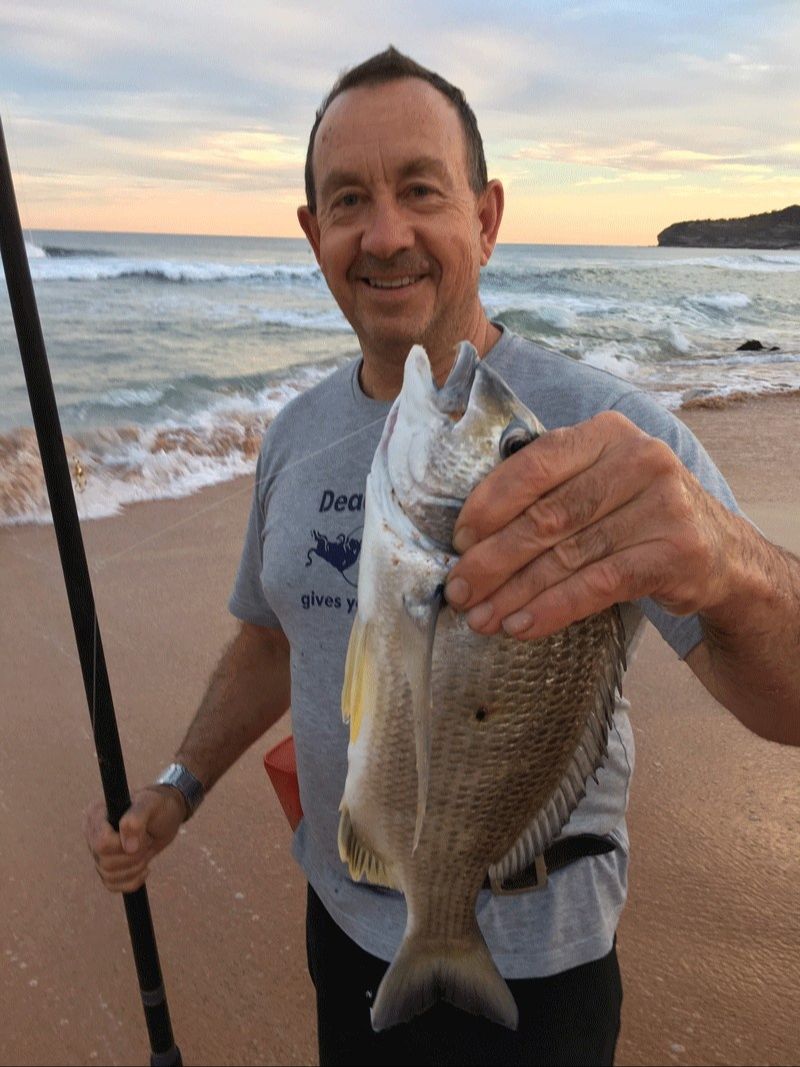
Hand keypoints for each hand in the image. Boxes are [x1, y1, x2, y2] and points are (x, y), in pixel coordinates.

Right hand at [83, 786, 185, 892]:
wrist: (166, 816)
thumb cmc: (158, 805)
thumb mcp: (150, 804)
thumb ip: (135, 820)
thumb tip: (128, 848)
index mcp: (95, 816)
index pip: (101, 843)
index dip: (124, 845)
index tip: (143, 834)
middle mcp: (92, 835)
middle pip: (105, 862)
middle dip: (134, 856)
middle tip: (147, 840)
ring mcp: (98, 853)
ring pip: (108, 876)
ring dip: (135, 867)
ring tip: (147, 849)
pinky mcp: (107, 867)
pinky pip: (112, 885)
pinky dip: (132, 881)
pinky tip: (145, 868)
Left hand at [444, 410, 739, 639]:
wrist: (719, 552)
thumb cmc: (636, 517)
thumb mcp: (598, 486)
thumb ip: (547, 495)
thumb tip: (469, 542)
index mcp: (606, 433)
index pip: (535, 465)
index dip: (489, 505)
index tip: (458, 542)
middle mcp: (639, 459)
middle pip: (547, 516)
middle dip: (493, 559)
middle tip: (459, 591)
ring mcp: (663, 505)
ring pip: (567, 555)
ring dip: (514, 593)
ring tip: (479, 618)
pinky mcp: (675, 552)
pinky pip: (598, 585)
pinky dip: (552, 609)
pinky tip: (520, 625)